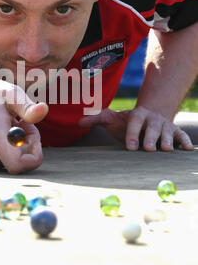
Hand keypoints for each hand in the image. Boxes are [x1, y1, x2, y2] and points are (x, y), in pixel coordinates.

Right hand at [0, 76, 48, 172]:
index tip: (33, 135)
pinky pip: (3, 159)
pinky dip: (8, 147)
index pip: (19, 164)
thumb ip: (26, 106)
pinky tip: (0, 130)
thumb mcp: (8, 92)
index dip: (34, 154)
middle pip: (21, 161)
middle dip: (28, 142)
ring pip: (12, 159)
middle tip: (22, 122)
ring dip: (18, 143)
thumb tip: (44, 111)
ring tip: (9, 122)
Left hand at [79, 106, 193, 151]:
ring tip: (166, 150)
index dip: (133, 133)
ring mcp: (165, 125)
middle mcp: (153, 119)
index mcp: (137, 115)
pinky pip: (182, 136)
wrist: (150, 114)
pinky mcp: (176, 132)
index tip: (130, 146)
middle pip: (152, 128)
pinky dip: (185, 141)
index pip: (135, 122)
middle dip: (150, 138)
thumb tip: (78, 122)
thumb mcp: (113, 119)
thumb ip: (97, 119)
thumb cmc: (128, 121)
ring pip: (168, 132)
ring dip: (168, 140)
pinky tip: (187, 150)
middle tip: (148, 148)